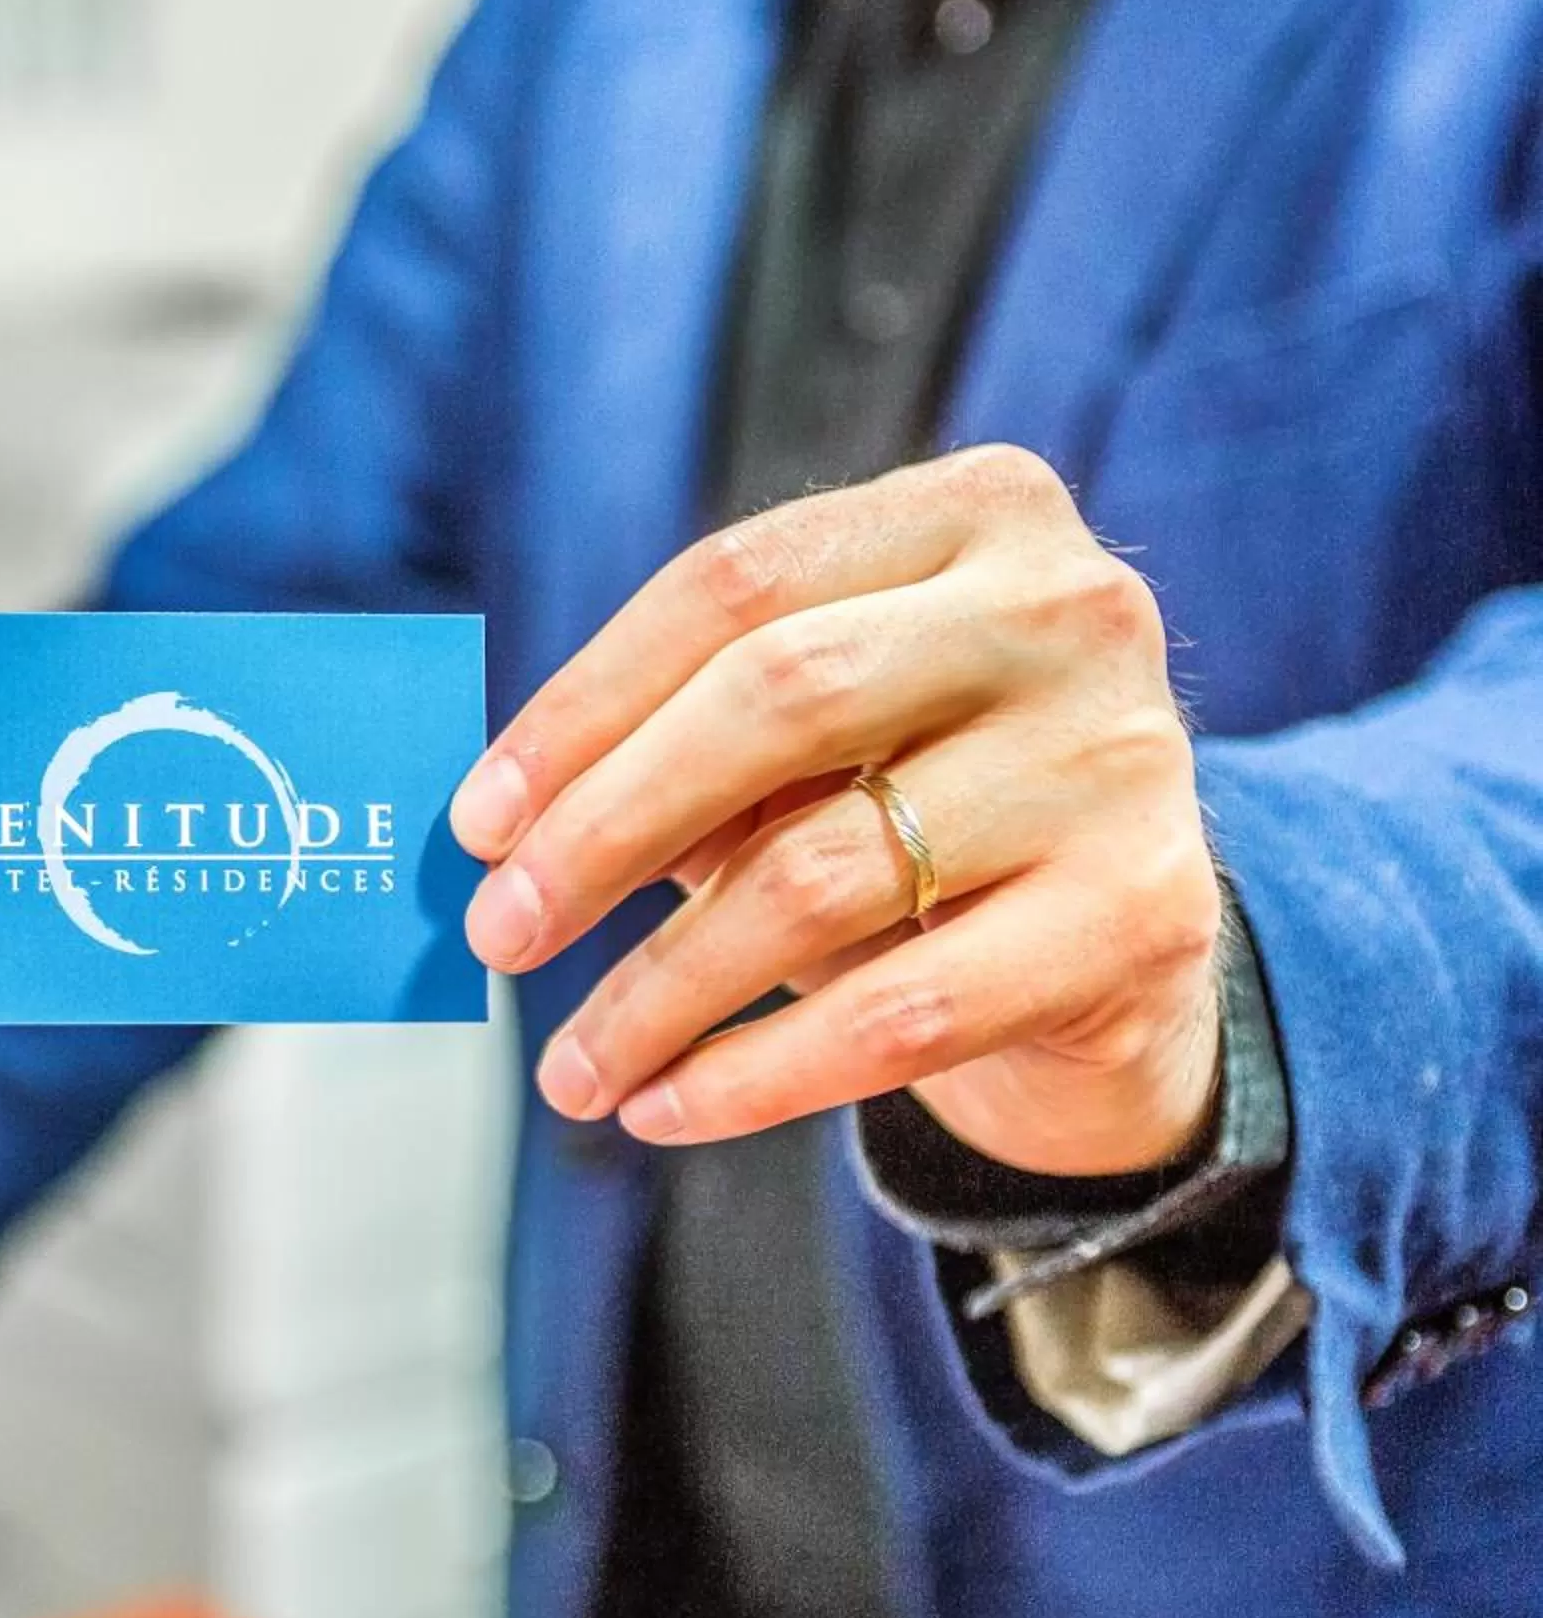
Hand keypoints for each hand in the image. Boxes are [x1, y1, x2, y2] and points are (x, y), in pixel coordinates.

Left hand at [450, 445, 1223, 1176]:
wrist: (1119, 941)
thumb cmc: (918, 805)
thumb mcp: (815, 744)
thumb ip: (685, 745)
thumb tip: (497, 834)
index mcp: (977, 510)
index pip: (734, 584)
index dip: (582, 707)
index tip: (473, 822)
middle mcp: (1069, 607)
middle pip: (778, 702)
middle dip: (604, 833)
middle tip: (497, 935)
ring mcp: (1125, 757)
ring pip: (822, 875)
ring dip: (659, 990)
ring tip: (570, 1068)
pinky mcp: (1144, 915)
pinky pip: (902, 1013)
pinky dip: (754, 1074)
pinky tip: (665, 1107)